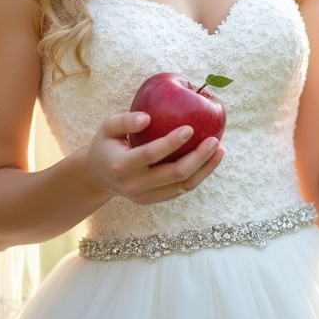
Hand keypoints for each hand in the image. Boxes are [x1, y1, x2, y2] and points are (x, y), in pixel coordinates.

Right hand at [85, 112, 223, 204]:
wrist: (98, 176)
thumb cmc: (106, 144)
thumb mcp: (107, 127)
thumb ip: (125, 121)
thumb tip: (147, 118)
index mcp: (122, 166)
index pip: (151, 154)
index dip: (171, 142)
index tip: (190, 128)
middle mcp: (135, 186)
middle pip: (174, 174)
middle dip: (199, 157)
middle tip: (215, 139)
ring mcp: (146, 197)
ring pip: (183, 185)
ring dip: (205, 168)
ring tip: (220, 149)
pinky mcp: (155, 201)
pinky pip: (181, 189)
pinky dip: (199, 175)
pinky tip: (210, 159)